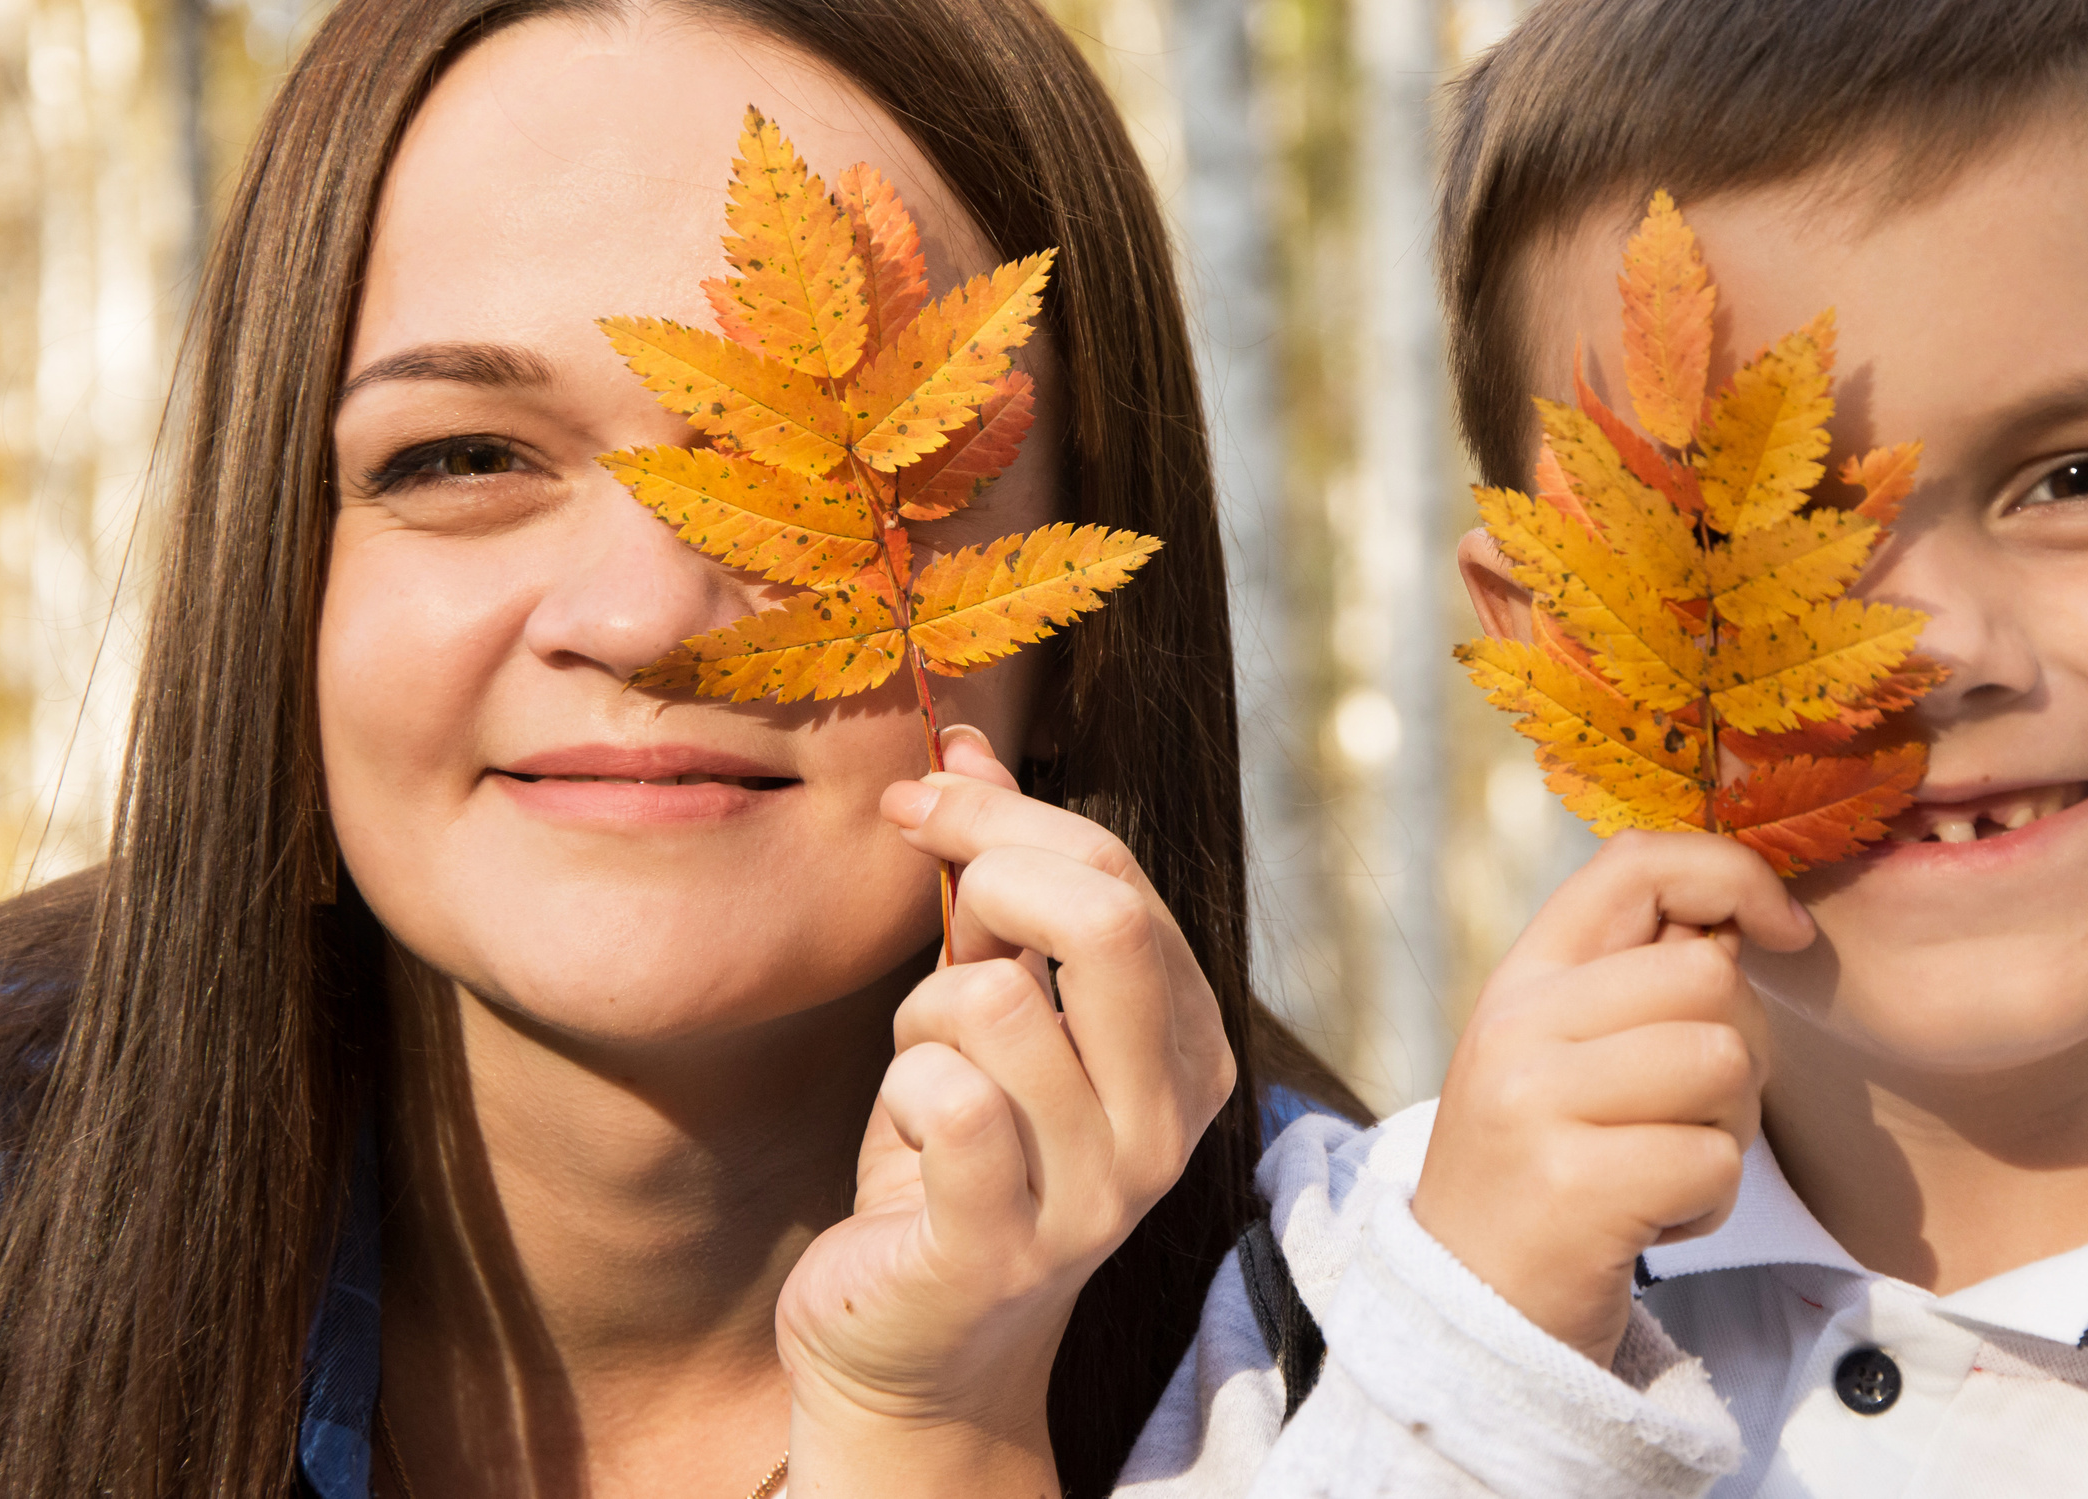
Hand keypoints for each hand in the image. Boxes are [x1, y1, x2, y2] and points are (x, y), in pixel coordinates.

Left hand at [775, 727, 1236, 1494]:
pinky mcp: (1005, 1247)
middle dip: (986, 878)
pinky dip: (898, 1090)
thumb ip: (990, 880)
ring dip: (921, 1016)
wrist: (918, 1347)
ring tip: (924, 1071)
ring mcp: (1098, 1191)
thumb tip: (959, 740)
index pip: (1120, 879)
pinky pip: (942, 1100)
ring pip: (993, 1004)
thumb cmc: (953, 1158)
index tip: (916, 800)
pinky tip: (908, 1136)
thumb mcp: (984, 1002)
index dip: (1003, 815)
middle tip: (931, 916)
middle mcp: (1168, 1118)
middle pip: (1106, 918)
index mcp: (1188, 1045)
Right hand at [1411, 830, 1813, 1368]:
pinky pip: (1716, 1160)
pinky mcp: (1575, 1187)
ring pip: (1724, 1063)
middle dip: (1740, 1047)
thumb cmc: (1545, 1174)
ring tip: (1660, 1167)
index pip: (1636, 864)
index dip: (1732, 875)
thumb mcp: (1561, 1055)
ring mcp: (1537, 1103)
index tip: (1783, 933)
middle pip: (1708, 976)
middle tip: (1684, 1112)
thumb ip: (1636, 982)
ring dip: (1725, 1131)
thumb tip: (1738, 922)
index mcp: (1522, 979)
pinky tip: (1649, 1222)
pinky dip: (1708, 1203)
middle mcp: (1517, 1025)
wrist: (1465, 1315)